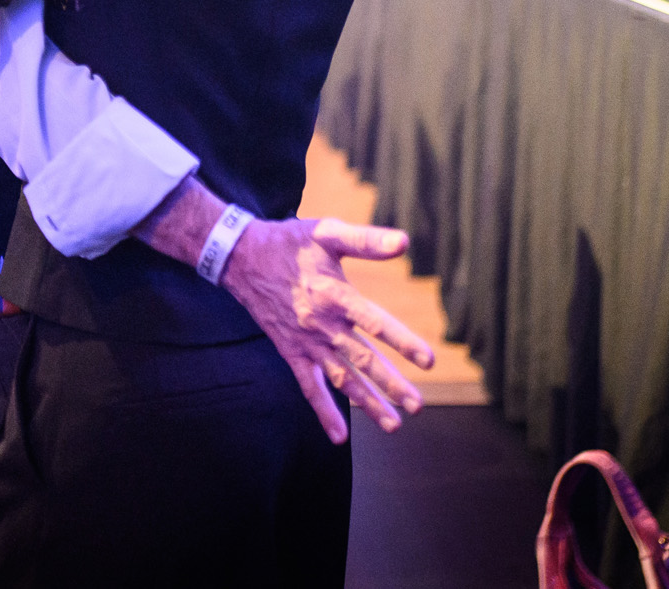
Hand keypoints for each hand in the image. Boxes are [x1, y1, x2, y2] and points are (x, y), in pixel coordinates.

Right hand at [219, 216, 434, 443]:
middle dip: (391, 384)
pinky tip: (339, 436)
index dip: (402, 341)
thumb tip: (403, 241)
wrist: (240, 258)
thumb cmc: (289, 243)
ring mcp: (305, 342)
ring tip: (394, 424)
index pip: (374, 322)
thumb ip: (364, 240)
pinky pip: (308, 386)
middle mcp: (322, 324)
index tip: (428, 361)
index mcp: (334, 294)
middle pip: (362, 359)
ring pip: (340, 378)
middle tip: (417, 406)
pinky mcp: (291, 352)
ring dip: (367, 403)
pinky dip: (323, 411)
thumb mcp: (325, 232)